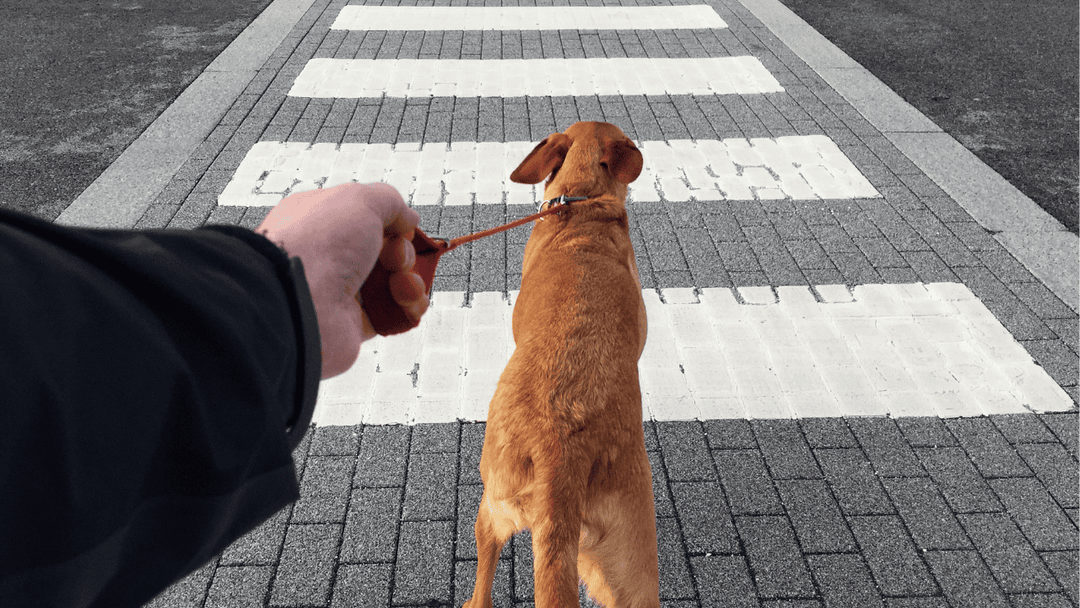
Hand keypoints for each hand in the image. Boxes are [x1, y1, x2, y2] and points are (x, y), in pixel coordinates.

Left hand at [256, 183, 428, 378]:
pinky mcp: (352, 323)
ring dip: (411, 281)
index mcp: (322, 220)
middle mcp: (329, 255)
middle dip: (403, 253)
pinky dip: (408, 309)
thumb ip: (389, 201)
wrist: (297, 303)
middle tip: (394, 258)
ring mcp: (340, 290)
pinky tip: (407, 304)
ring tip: (403, 284)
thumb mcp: (359, 200)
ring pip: (392, 283)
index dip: (392, 223)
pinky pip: (391, 314)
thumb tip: (408, 218)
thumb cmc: (319, 245)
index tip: (402, 229)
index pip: (366, 218)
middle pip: (385, 251)